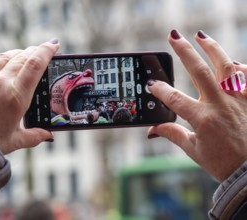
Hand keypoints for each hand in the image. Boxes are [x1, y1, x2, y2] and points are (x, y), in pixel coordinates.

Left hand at [0, 39, 59, 153]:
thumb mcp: (15, 140)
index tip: (54, 45)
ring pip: (6, 57)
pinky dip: (4, 61)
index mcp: (16, 96)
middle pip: (22, 57)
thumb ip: (35, 136)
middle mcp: (1, 82)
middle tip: (45, 49)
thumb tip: (48, 135)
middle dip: (36, 50)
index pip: (35, 65)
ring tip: (27, 54)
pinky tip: (6, 67)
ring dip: (20, 53)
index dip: (46, 51)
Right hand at [147, 30, 246, 180]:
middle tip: (173, 36)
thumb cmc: (224, 163)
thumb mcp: (193, 150)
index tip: (151, 84)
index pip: (175, 98)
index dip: (160, 89)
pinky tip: (232, 61)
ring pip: (225, 66)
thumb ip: (172, 134)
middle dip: (184, 51)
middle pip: (200, 71)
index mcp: (203, 119)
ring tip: (201, 36)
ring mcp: (238, 99)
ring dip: (212, 48)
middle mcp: (220, 105)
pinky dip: (240, 67)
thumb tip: (152, 129)